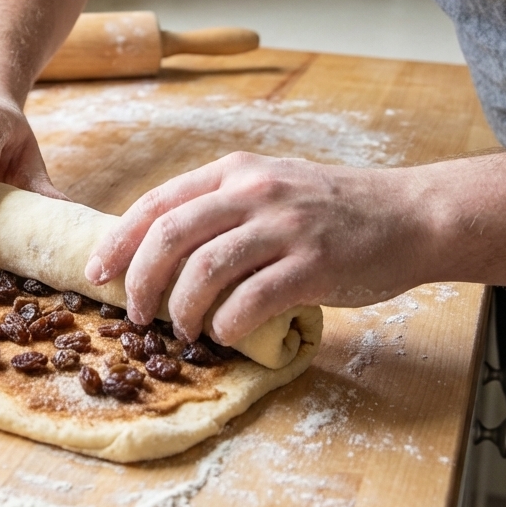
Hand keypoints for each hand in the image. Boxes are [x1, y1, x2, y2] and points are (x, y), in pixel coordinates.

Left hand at [84, 152, 431, 344]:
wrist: (409, 215)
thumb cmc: (332, 208)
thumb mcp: (270, 186)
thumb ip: (221, 208)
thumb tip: (159, 252)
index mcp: (234, 171)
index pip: (157, 202)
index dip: (118, 239)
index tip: (97, 272)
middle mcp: (253, 191)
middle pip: (169, 236)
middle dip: (139, 281)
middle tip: (135, 315)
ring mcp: (284, 226)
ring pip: (204, 271)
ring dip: (181, 310)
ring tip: (181, 330)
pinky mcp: (313, 264)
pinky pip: (250, 302)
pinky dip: (227, 326)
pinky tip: (226, 335)